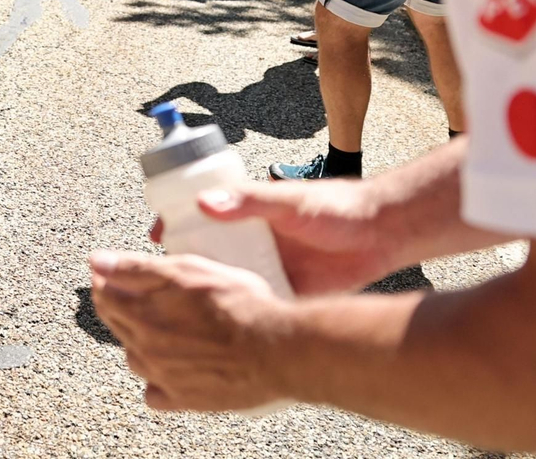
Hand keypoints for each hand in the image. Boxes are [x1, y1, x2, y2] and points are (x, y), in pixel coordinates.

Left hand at [89, 251, 290, 411]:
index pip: (106, 295)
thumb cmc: (236, 304)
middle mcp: (146, 349)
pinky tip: (166, 367)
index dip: (104, 279)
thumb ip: (136, 268)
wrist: (274, 348)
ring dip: (135, 340)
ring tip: (151, 326)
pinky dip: (155, 380)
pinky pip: (155, 393)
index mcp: (142, 314)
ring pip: (134, 358)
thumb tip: (97, 261)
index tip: (106, 271)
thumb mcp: (185, 270)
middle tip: (124, 292)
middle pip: (117, 325)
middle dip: (116, 305)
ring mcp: (164, 377)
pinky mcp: (185, 399)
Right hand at [149, 177, 396, 295]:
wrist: (381, 234)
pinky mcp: (286, 293)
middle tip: (161, 289)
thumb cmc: (335, 207)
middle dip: (185, 271)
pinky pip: (257, 306)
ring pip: (230, 285)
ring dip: (211, 298)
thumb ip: (250, 201)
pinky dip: (243, 317)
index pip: (201, 220)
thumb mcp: (288, 201)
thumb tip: (204, 203)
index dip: (176, 230)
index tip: (154, 241)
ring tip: (184, 318)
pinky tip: (225, 335)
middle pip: (209, 257)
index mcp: (247, 216)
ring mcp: (269, 269)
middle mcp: (253, 243)